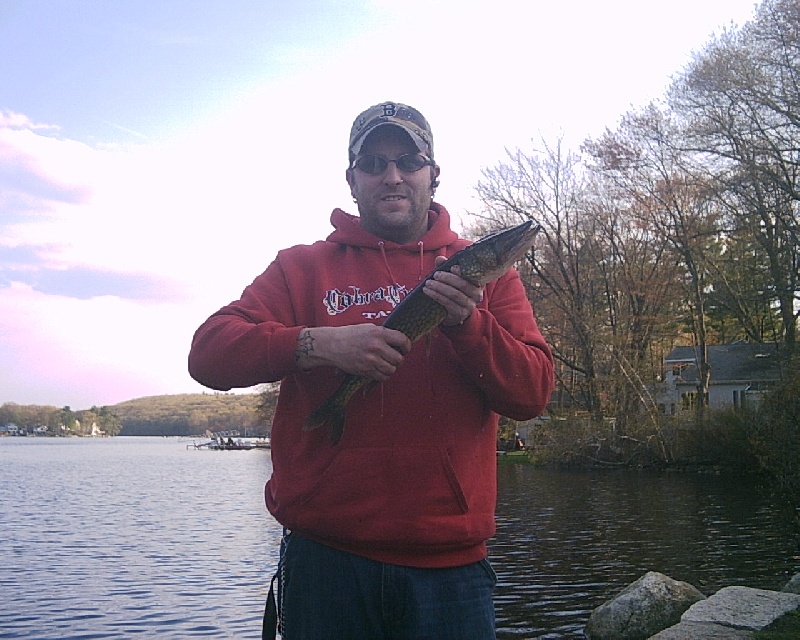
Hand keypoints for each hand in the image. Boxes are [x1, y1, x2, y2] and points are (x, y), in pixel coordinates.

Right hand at [297, 324, 411, 380]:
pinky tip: (379, 369)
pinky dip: (383, 375)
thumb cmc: (350, 335)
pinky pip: (382, 377)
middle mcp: (377, 346)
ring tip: (385, 364)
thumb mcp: (368, 328)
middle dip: (398, 359)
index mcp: (379, 333)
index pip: (403, 341)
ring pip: (392, 369)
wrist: (332, 345)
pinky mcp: (366, 370)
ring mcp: (371, 360)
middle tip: (393, 357)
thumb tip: (398, 340)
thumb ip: (383, 334)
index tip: (405, 349)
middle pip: (399, 358)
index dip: (407, 346)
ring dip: (390, 368)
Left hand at [422, 257, 484, 326]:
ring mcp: (469, 305)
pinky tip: (428, 291)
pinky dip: (436, 296)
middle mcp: (477, 295)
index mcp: (478, 283)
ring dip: (439, 287)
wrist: (454, 313)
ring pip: (454, 294)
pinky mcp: (460, 314)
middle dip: (448, 278)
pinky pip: (447, 303)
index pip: (473, 275)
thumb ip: (446, 266)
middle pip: (463, 284)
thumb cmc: (454, 290)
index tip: (452, 267)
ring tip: (428, 283)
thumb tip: (439, 259)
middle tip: (435, 274)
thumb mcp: (451, 277)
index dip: (463, 271)